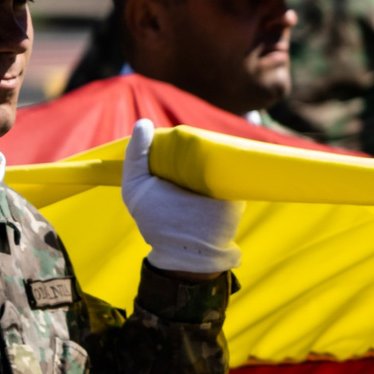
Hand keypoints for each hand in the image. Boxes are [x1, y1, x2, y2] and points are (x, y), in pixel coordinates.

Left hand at [121, 120, 241, 278]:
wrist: (189, 252)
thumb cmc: (157, 222)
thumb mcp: (136, 188)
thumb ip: (136, 156)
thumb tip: (144, 122)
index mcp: (171, 169)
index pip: (175, 142)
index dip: (173, 136)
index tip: (171, 135)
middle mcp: (194, 172)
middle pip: (199, 145)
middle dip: (196, 141)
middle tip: (193, 141)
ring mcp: (216, 180)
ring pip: (219, 154)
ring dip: (216, 149)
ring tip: (209, 149)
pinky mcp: (234, 188)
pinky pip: (237, 167)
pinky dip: (234, 161)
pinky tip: (227, 157)